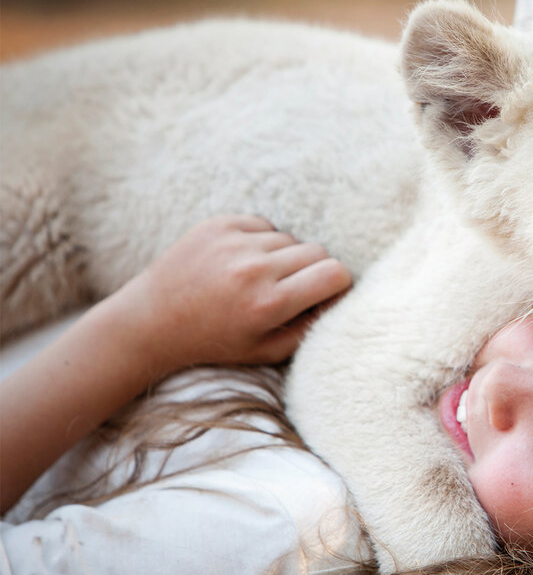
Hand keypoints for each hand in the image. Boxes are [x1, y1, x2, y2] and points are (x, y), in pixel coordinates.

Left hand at [116, 215, 352, 371]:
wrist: (152, 320)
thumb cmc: (215, 341)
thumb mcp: (267, 350)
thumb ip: (311, 327)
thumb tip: (339, 297)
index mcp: (268, 304)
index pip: (335, 273)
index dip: (337, 284)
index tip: (324, 294)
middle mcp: (253, 269)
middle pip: (318, 252)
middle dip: (313, 271)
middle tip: (291, 289)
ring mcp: (234, 243)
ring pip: (291, 238)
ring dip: (284, 257)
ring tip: (259, 278)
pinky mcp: (219, 224)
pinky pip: (264, 225)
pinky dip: (261, 242)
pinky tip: (241, 262)